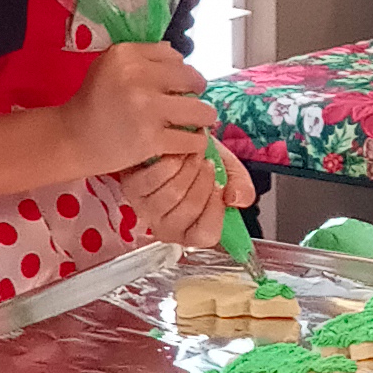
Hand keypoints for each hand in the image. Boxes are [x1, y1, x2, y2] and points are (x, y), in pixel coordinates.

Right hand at [64, 42, 219, 174]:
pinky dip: (195, 141)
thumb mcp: (109, 65)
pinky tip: (187, 141)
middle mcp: (137, 77)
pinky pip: (193, 139)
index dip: (181, 71)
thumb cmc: (94, 100)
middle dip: (197, 91)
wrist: (73, 138)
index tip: (176, 84)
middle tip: (191, 102)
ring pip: (201, 110)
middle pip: (193, 79)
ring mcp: (146, 109)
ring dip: (203, 117)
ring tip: (197, 122)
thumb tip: (179, 55)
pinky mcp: (152, 140)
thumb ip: (143, 55)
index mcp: (126, 54)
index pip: (175, 56)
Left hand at [121, 140, 246, 248]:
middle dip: (203, 178)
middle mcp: (168, 226)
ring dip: (187, 168)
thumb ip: (240, 186)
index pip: (205, 235)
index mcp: (193, 230)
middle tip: (208, 161)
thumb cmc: (199, 159)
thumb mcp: (227, 170)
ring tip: (193, 154)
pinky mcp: (132, 190)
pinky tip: (174, 152)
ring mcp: (148, 210)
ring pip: (172, 194)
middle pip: (189, 209)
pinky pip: (153, 179)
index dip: (215, 209)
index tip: (220, 185)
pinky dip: (168, 161)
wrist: (175, 137)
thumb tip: (236, 199)